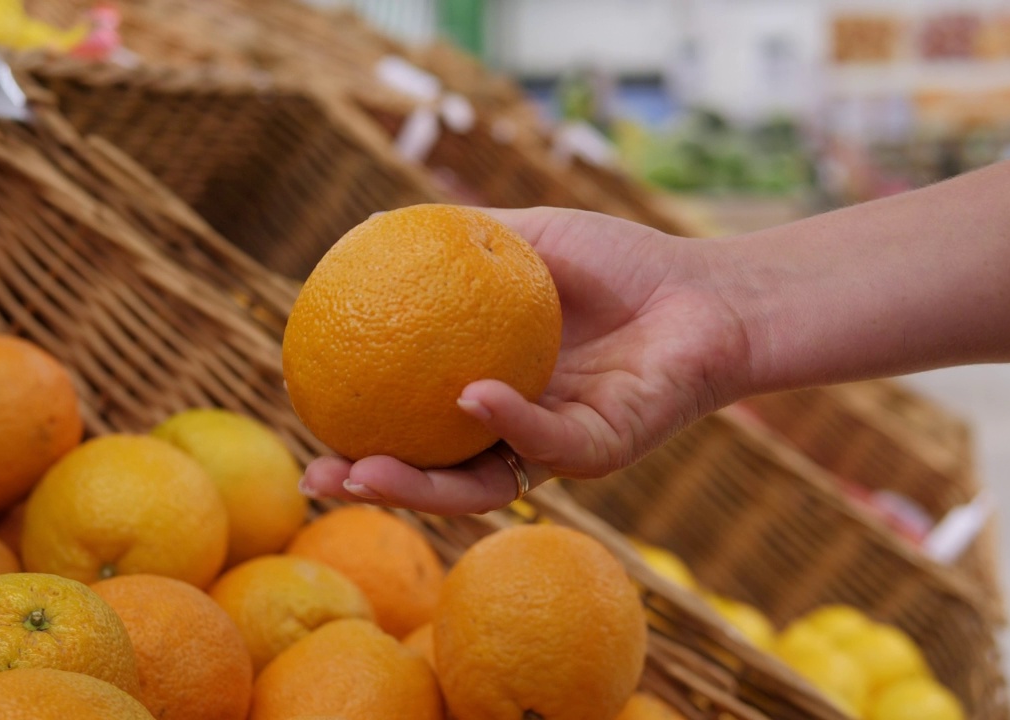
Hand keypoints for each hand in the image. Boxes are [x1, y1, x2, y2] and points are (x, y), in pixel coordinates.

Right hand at [299, 207, 752, 514]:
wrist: (704, 287)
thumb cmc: (619, 265)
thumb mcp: (524, 242)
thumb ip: (453, 242)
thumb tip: (364, 227)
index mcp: (491, 395)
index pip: (415, 427)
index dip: (362, 433)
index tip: (305, 425)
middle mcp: (517, 433)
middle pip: (435, 475)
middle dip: (376, 485)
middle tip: (319, 477)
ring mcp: (557, 448)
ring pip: (483, 485)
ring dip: (423, 487)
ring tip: (366, 471)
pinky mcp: (605, 449)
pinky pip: (548, 440)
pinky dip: (509, 420)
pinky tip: (471, 397)